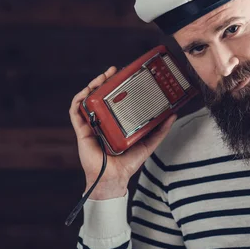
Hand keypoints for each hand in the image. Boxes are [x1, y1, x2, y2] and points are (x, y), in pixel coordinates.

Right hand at [69, 66, 176, 198]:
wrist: (114, 178)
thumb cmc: (128, 163)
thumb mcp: (148, 143)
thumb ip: (160, 130)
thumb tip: (173, 115)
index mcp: (116, 122)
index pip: (114, 100)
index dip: (116, 86)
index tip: (124, 74)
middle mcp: (102, 121)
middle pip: (100, 96)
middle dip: (104, 81)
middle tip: (112, 70)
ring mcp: (91, 125)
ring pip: (87, 100)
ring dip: (91, 86)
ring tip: (100, 77)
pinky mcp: (82, 131)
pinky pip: (76, 113)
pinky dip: (78, 101)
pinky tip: (85, 93)